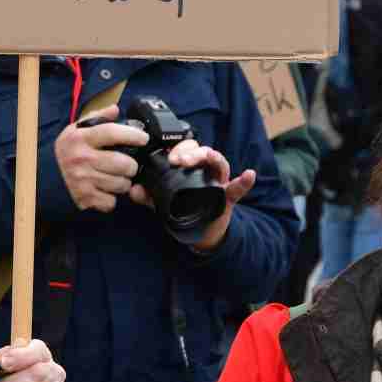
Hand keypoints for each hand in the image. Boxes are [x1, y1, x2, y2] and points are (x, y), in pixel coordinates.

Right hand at [53, 107, 143, 212]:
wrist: (46, 175)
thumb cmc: (69, 150)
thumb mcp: (77, 129)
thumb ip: (97, 117)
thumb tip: (115, 109)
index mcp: (80, 138)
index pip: (111, 133)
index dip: (132, 135)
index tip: (143, 138)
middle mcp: (80, 158)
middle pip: (123, 163)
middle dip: (131, 165)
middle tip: (128, 165)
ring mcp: (82, 179)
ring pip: (121, 184)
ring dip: (123, 183)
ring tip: (116, 178)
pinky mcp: (84, 197)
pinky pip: (111, 202)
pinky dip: (112, 198)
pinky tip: (105, 190)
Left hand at [128, 137, 255, 250]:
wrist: (201, 232)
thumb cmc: (185, 209)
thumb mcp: (163, 203)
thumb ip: (148, 196)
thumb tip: (133, 190)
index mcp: (190, 168)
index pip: (185, 150)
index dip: (176, 148)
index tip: (166, 157)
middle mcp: (205, 171)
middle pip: (201, 151)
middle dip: (189, 152)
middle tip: (176, 160)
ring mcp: (219, 182)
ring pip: (218, 162)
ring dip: (209, 156)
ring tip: (202, 157)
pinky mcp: (228, 197)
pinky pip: (239, 188)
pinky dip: (244, 181)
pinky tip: (248, 175)